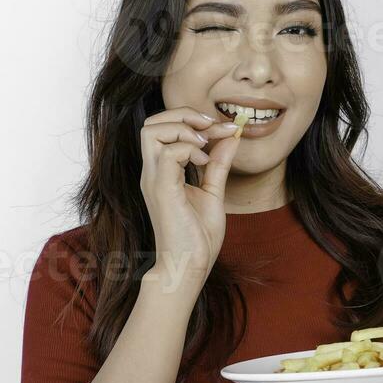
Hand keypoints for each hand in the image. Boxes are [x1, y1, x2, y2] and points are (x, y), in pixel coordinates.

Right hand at [139, 106, 242, 283]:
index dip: (192, 120)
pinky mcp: (162, 189)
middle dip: (183, 115)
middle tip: (210, 129)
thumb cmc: (197, 239)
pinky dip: (189, 149)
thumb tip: (230, 138)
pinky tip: (202, 163)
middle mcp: (152, 172)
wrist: (188, 267)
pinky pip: (169, 152)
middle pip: (151, 122)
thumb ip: (218, 164)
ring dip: (183, 129)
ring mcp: (154, 180)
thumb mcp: (213, 193)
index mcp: (161, 172)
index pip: (162, 127)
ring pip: (152, 130)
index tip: (223, 129)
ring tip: (204, 146)